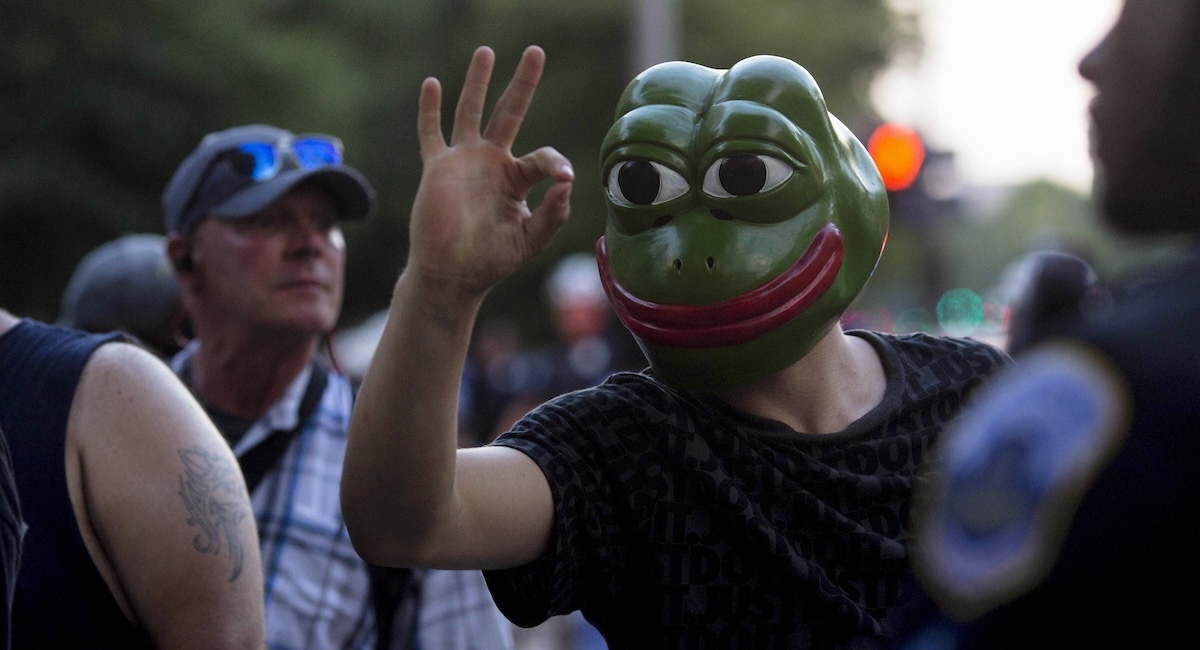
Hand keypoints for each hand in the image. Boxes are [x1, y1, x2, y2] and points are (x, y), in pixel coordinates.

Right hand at [407, 45, 574, 295]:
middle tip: (535, 52)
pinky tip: (432, 84)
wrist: (452, 273)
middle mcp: (492, 163)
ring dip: (478, 82)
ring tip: (486, 52)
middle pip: (509, 112)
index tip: (562, 178)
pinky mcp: (438, 167)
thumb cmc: (491, 260)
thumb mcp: (531, 240)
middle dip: (523, 83)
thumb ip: (554, 214)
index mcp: (517, 179)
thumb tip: (567, 182)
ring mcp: (464, 161)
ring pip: (471, 111)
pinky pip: (431, 133)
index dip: (556, 163)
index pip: (542, 157)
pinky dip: (430, 109)